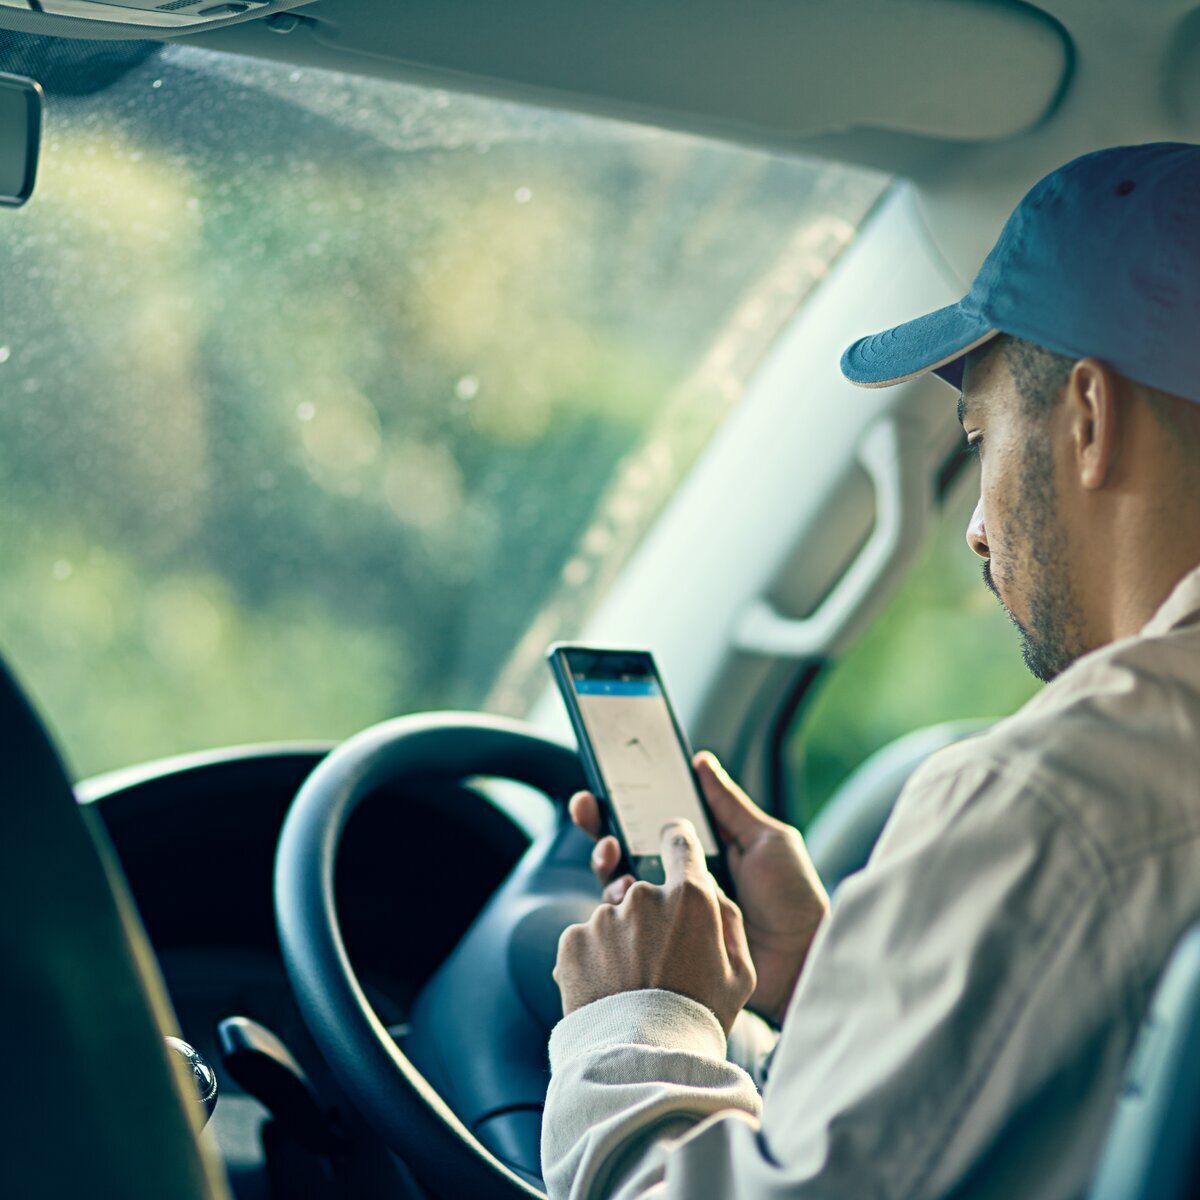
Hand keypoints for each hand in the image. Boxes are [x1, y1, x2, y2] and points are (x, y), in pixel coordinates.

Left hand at [553, 819, 755, 1034]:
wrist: (643, 1062)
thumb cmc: (699, 1018)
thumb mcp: (740, 973)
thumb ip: (728, 921)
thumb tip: (712, 891)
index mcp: (690, 898)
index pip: (681, 844)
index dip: (677, 842)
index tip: (673, 843)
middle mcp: (643, 897)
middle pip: (644, 891)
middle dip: (650, 917)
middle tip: (658, 962)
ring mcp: (603, 917)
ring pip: (613, 919)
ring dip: (620, 942)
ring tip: (632, 986)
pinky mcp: (572, 940)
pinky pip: (585, 940)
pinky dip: (593, 959)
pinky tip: (608, 990)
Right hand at [568, 751, 828, 1025]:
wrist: (802, 962)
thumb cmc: (793, 899)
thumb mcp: (767, 840)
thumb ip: (729, 804)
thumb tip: (700, 762)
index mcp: (703, 853)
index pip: (656, 823)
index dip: (626, 804)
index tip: (604, 784)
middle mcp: (682, 882)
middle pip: (629, 849)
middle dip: (600, 826)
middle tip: (586, 808)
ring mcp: (672, 914)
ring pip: (622, 884)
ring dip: (607, 862)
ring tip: (611, 852)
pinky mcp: (667, 945)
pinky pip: (632, 923)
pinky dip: (619, 903)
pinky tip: (622, 891)